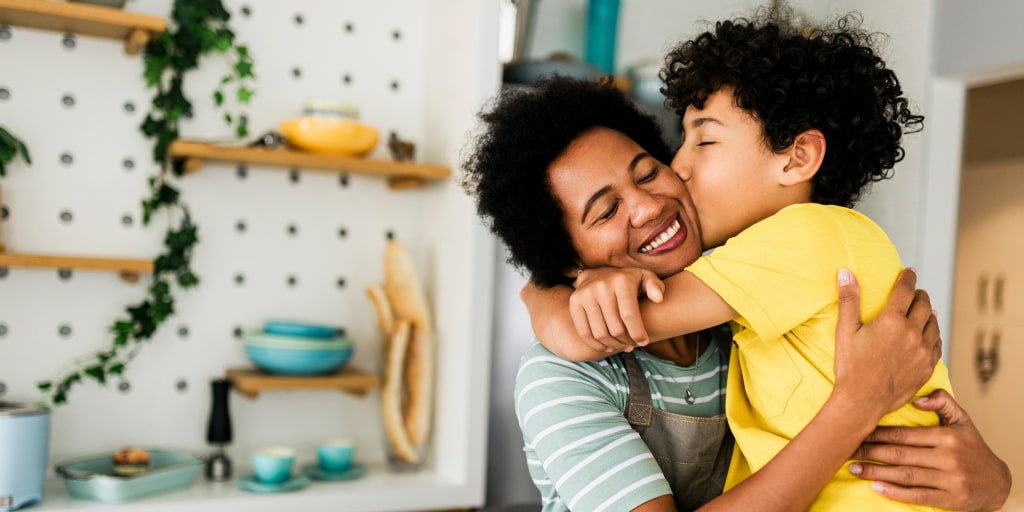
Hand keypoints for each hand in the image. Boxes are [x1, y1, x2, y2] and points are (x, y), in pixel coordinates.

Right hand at [568, 267, 664, 351]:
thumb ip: (655, 287)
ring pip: (600, 333)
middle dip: (626, 341)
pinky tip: (608, 346)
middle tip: (632, 345)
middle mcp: (601, 286)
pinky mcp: (574, 302)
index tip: (644, 342)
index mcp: (621, 280)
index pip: (629, 315)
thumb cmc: (628, 281)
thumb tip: (658, 298)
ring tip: (622, 347)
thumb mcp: (645, 278)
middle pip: (615, 327)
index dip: (637, 333)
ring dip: (613, 345)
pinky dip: (596, 344)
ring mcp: (585, 294)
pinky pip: (584, 332)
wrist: (598, 273)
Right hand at [832, 267, 940, 418]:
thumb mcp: (846, 330)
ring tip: (925, 309)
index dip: (908, 278)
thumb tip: (845, 272)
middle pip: (923, 305)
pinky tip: (930, 333)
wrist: (863, 400)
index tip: (909, 271)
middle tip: (916, 292)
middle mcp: (912, 333)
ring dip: (929, 312)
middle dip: (920, 294)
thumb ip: (849, 300)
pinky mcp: (927, 366)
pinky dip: (934, 333)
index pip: (905, 290)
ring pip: (933, 323)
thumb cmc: (850, 366)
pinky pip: (937, 344)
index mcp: (892, 321)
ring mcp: (922, 350)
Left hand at [851, 389, 1010, 511]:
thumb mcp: (962, 420)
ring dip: (876, 473)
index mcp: (947, 436)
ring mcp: (950, 480)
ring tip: (854, 469)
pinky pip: (918, 495)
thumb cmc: (972, 447)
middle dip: (870, 452)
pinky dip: (895, 492)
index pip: (904, 434)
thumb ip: (942, 402)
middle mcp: (948, 457)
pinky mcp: (951, 499)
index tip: (856, 432)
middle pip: (900, 454)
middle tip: (847, 450)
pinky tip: (876, 487)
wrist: (997, 481)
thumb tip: (917, 398)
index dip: (877, 434)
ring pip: (905, 475)